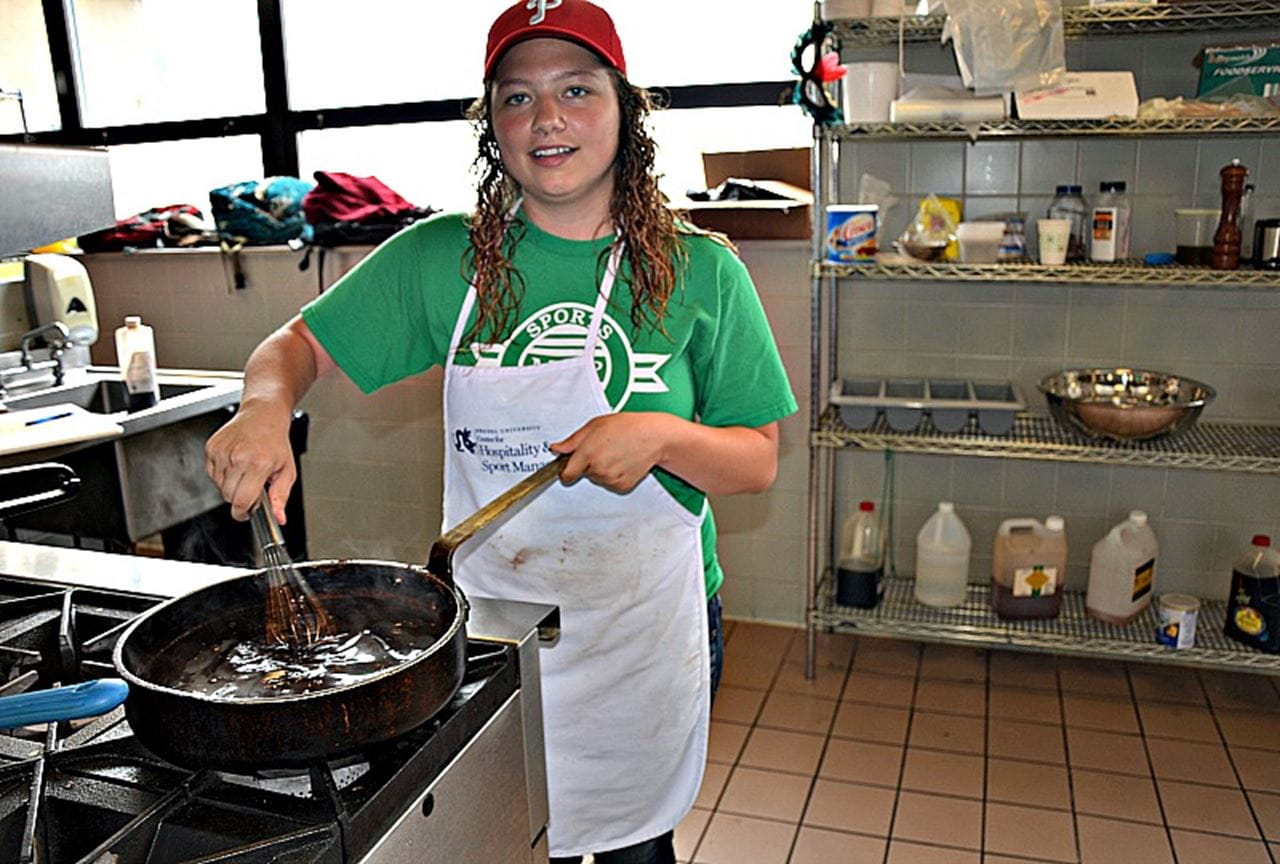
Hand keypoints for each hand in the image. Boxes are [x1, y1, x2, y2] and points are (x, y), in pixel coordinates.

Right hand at [204, 399, 294, 521]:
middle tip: (252, 486)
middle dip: (240, 498)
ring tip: (246, 471)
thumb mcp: (287, 471)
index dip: (243, 513)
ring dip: (231, 485)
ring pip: (220, 486)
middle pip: (229, 497)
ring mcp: (222, 452)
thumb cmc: (276, 442)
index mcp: (258, 463)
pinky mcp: (211, 448)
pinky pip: (212, 474)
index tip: (246, 514)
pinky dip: (222, 475)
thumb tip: (279, 518)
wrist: (262, 416)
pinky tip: (235, 463)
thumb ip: (281, 497)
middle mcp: (238, 457)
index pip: (242, 501)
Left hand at [549, 413, 672, 493]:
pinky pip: (611, 484)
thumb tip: (556, 448)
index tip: (569, 467)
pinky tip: (623, 462)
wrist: (654, 436)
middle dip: (588, 464)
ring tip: (615, 453)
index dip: (566, 471)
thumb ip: (572, 441)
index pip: (566, 475)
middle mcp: (597, 469)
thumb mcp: (594, 425)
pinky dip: (615, 475)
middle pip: (583, 474)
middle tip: (603, 449)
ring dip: (602, 470)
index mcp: (587, 453)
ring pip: (597, 479)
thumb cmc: (627, 427)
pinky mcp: (622, 486)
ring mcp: (610, 480)